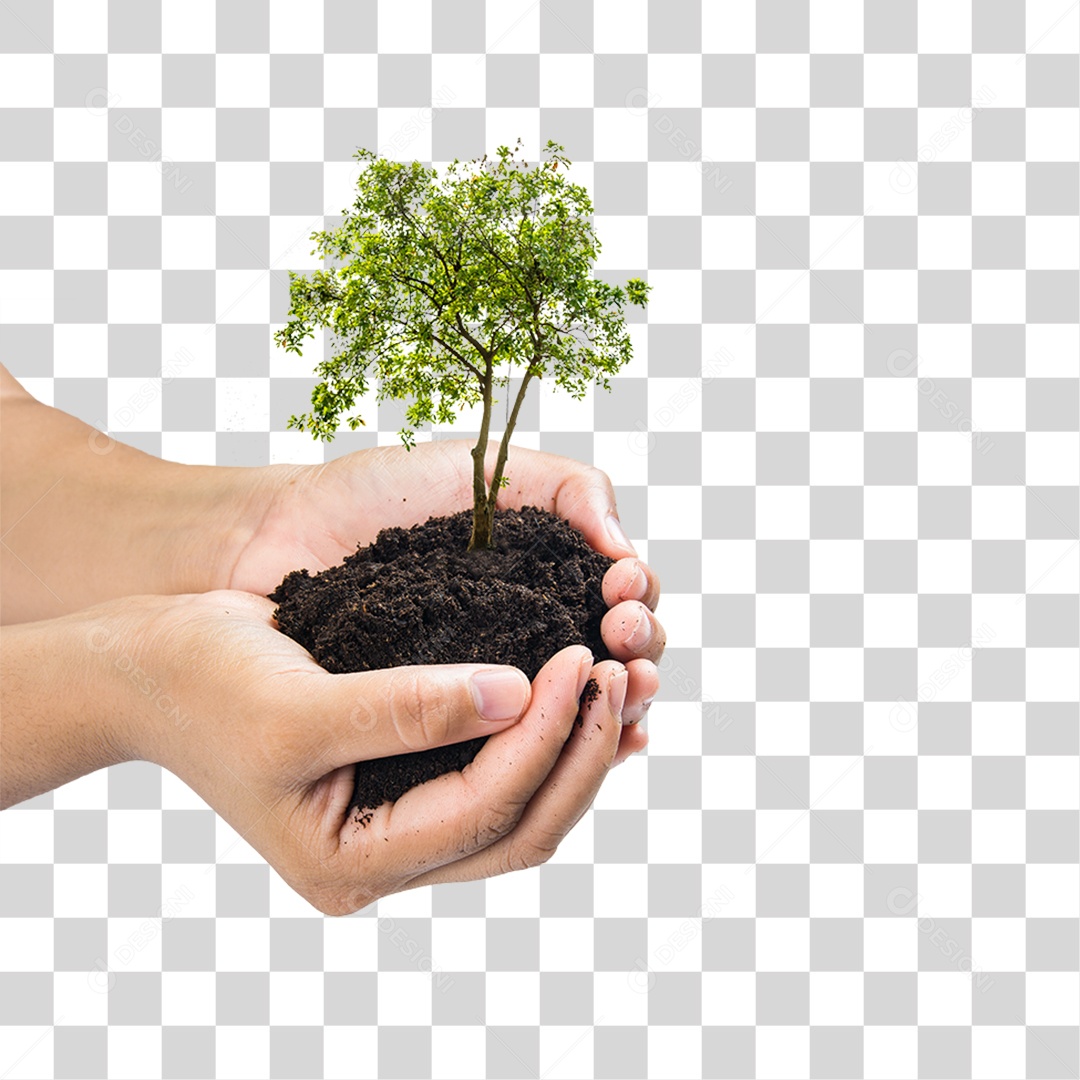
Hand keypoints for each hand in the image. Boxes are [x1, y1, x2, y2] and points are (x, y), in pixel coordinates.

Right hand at [1, 591, 633, 913]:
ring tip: (611, 674)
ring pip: (520, 809)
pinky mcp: (406, 778)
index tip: (580, 661)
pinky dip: (543, 737)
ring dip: (572, 747)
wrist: (150, 667)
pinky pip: (497, 773)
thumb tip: (519, 692)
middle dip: (578, 753)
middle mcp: (385, 859)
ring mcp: (399, 823)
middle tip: (617, 672)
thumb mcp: (298, 707)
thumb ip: (406, 707)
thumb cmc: (203, 687)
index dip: (542, 740)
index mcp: (351, 864)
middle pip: (520, 829)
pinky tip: (575, 691)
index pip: (482, 812)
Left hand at [223, 440, 663, 744]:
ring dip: (612, 711)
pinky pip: (514, 754)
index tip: (622, 594)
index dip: (637, 604)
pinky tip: (593, 750)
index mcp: (542, 577)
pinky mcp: (445, 733)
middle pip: (611, 663)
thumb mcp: (484, 473)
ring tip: (622, 693)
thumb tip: (624, 551)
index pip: (620, 602)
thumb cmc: (370, 496)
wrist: (270, 538)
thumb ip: (567, 489)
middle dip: (634, 656)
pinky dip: (561, 754)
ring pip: (574, 715)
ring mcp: (487, 686)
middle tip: (624, 645)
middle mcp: (525, 634)